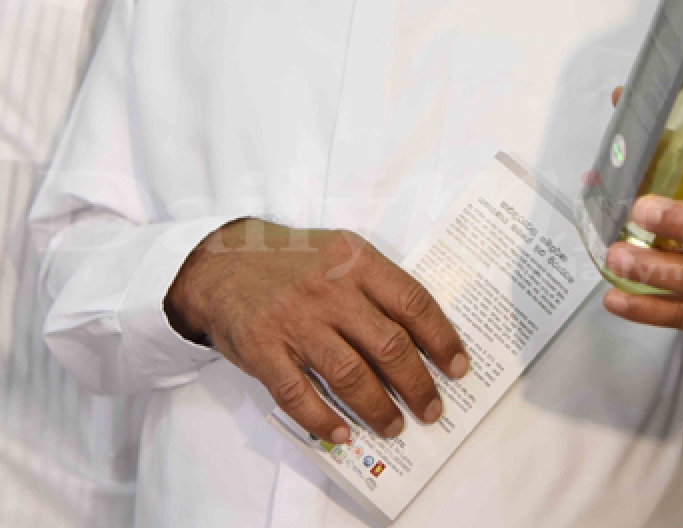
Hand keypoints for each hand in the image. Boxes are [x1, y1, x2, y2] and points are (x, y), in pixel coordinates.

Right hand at [165, 221, 467, 443]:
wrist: (223, 261)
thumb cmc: (292, 261)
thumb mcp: (339, 251)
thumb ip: (374, 284)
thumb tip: (419, 335)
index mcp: (355, 259)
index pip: (411, 302)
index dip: (441, 338)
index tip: (458, 366)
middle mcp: (330, 288)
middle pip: (388, 345)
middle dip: (417, 384)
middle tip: (432, 408)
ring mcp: (296, 320)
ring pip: (350, 374)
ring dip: (378, 407)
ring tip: (394, 425)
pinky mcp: (264, 348)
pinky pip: (299, 393)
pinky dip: (322, 419)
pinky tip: (342, 432)